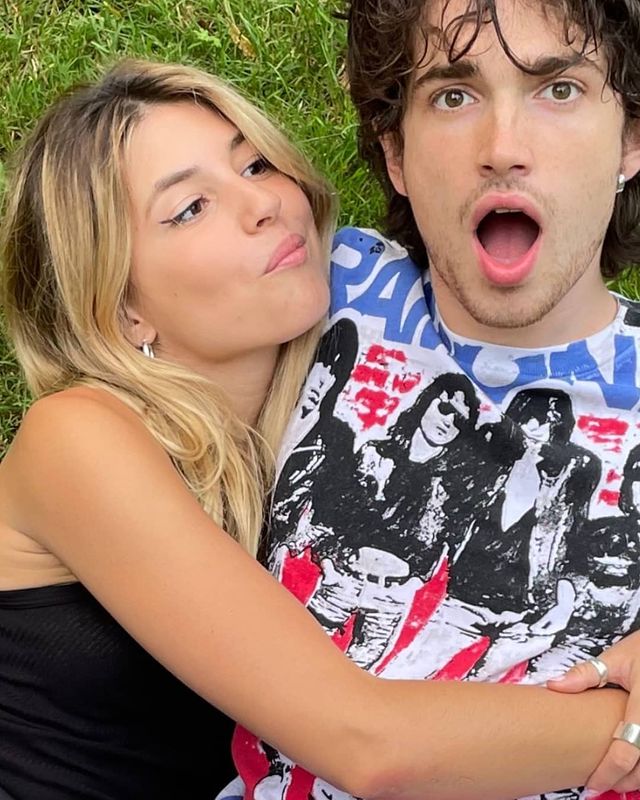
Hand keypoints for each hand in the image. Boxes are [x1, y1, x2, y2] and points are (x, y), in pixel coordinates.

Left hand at [548, 632, 639, 793]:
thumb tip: (555, 685)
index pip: (626, 749)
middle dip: (620, 781)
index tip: (591, 784)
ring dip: (634, 776)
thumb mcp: (616, 658)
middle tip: (597, 783)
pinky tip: (630, 766)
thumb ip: (587, 673)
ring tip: (611, 778)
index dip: (608, 772)